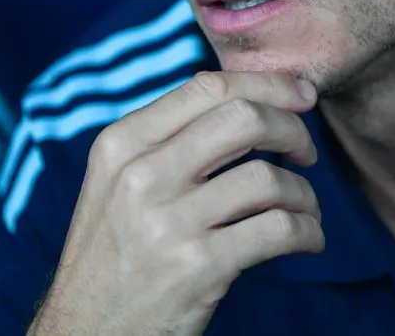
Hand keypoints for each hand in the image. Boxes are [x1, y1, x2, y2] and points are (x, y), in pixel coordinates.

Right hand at [28, 72, 324, 335]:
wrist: (86, 335)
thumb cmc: (114, 256)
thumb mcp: (118, 185)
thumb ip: (168, 139)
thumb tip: (248, 96)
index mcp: (121, 144)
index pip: (208, 86)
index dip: (268, 84)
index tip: (302, 94)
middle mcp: (139, 176)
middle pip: (244, 118)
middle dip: (293, 129)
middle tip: (307, 152)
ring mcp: (166, 223)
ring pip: (268, 178)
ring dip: (304, 194)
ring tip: (305, 210)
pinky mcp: (197, 268)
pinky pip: (279, 229)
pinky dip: (308, 232)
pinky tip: (308, 240)